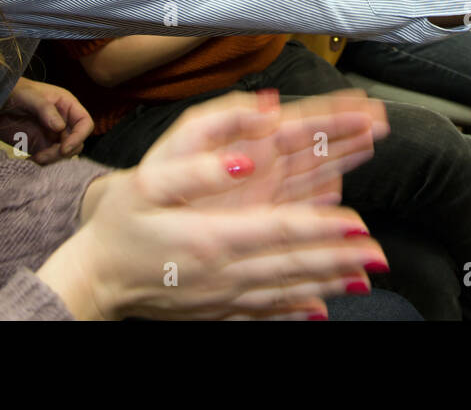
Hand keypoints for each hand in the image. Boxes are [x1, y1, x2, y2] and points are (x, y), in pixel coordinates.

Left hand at [0, 77, 93, 163]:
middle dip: (62, 152)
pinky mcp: (39, 146)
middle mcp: (63, 121)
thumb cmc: (13, 91)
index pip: (85, 123)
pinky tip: (28, 161)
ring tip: (34, 159)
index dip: (79, 137)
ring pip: (63, 154)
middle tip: (43, 156)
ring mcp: (51, 135)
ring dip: (52, 160)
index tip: (64, 148)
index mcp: (67, 106)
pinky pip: (48, 160)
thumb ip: (45, 109)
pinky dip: (42, 164)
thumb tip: (60, 127)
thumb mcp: (29, 96)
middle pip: (76, 143)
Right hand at [40, 92, 388, 319]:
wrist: (93, 280)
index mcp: (210, 238)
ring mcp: (222, 298)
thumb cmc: (118, 227)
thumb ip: (196, 167)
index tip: (357, 224)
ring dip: (328, 283)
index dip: (322, 227)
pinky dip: (295, 312)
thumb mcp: (147, 183)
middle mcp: (223, 273)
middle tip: (378, 252)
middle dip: (340, 256)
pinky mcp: (216, 312)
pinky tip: (318, 311)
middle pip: (292, 263)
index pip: (279, 231)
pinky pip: (265, 314)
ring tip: (363, 276)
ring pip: (286, 290)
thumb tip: (244, 157)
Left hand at [156, 89, 390, 207]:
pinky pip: (300, 202)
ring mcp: (262, 192)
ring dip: (342, 154)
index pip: (297, 121)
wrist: (130, 238)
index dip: (331, 112)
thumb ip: (224, 122)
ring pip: (313, 168)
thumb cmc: (150, 188)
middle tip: (378, 118)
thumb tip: (268, 108)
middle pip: (312, 141)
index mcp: (244, 141)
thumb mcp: (181, 146)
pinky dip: (323, 194)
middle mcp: (258, 164)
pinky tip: (339, 186)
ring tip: (370, 138)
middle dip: (346, 128)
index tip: (360, 103)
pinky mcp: (260, 218)